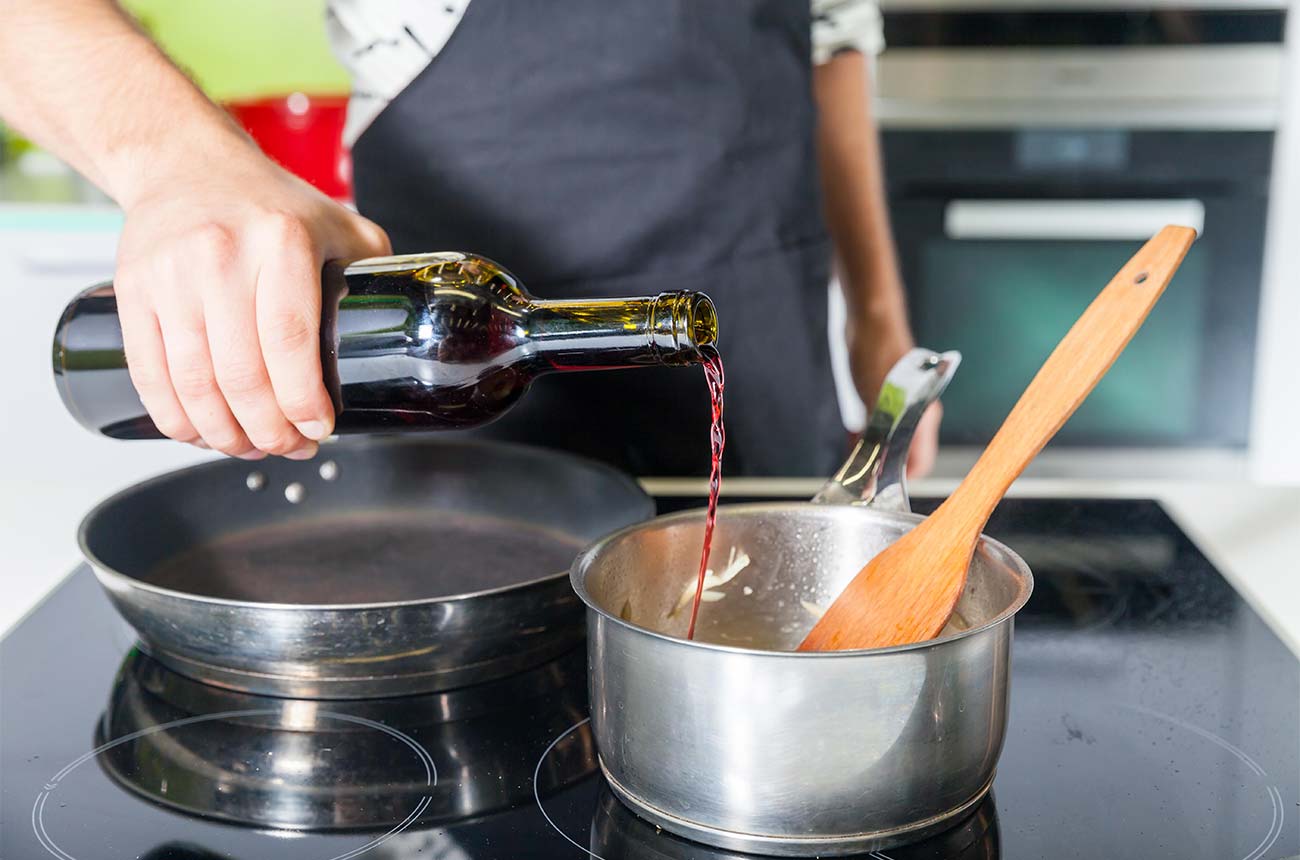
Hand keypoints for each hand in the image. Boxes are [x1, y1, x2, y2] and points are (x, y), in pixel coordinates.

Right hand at [113, 141, 389, 458]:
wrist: (185, 164)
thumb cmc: (270, 203)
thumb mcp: (338, 224)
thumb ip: (375, 273)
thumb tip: (407, 334)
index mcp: (282, 240)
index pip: (290, 340)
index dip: (303, 400)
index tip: (318, 429)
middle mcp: (221, 254)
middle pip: (242, 373)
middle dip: (268, 430)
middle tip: (287, 447)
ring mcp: (169, 274)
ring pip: (193, 383)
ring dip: (223, 434)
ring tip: (250, 447)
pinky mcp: (130, 291)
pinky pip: (150, 374)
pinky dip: (176, 418)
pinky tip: (201, 433)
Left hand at [847, 317, 941, 478]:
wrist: (871, 319)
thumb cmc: (879, 352)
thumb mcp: (876, 399)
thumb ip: (879, 432)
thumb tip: (876, 461)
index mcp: (923, 417)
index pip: (921, 462)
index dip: (902, 479)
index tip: (881, 489)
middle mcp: (917, 414)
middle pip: (905, 453)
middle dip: (883, 466)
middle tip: (861, 475)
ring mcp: (903, 405)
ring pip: (890, 439)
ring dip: (872, 450)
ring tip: (853, 456)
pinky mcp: (887, 396)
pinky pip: (880, 424)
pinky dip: (867, 433)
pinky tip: (853, 434)